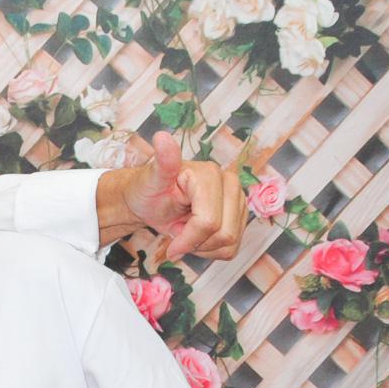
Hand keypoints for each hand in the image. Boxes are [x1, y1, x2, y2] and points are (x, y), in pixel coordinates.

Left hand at [109, 131, 244, 259]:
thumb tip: (161, 137)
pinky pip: (232, 247)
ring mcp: (238, 199)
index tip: (170, 246)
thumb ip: (162, 162)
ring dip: (203, 247)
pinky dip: (211, 250)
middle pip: (224, 234)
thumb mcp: (150, 179)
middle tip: (176, 234)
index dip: (187, 239)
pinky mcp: (239, 214)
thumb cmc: (148, 190)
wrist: (150, 200)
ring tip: (185, 232)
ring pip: (230, 243)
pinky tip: (196, 237)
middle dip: (196, 243)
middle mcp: (230, 184)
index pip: (208, 222)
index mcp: (210, 174)